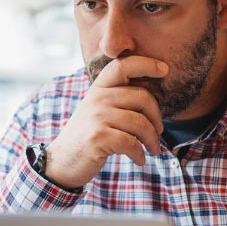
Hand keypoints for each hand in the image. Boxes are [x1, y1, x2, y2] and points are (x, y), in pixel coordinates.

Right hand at [45, 56, 166, 188]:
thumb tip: (153, 92)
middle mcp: (97, 98)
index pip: (123, 65)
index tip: (164, 70)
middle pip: (142, 97)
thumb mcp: (98, 111)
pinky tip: (139, 160)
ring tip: (154, 150)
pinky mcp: (98, 137)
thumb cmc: (88, 137)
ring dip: (152, 140)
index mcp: (98, 88)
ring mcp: (96, 117)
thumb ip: (119, 99)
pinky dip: (140, 154)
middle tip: (159, 132)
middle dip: (157, 117)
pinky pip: (132, 143)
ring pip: (140, 123)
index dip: (146, 64)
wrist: (62, 162)